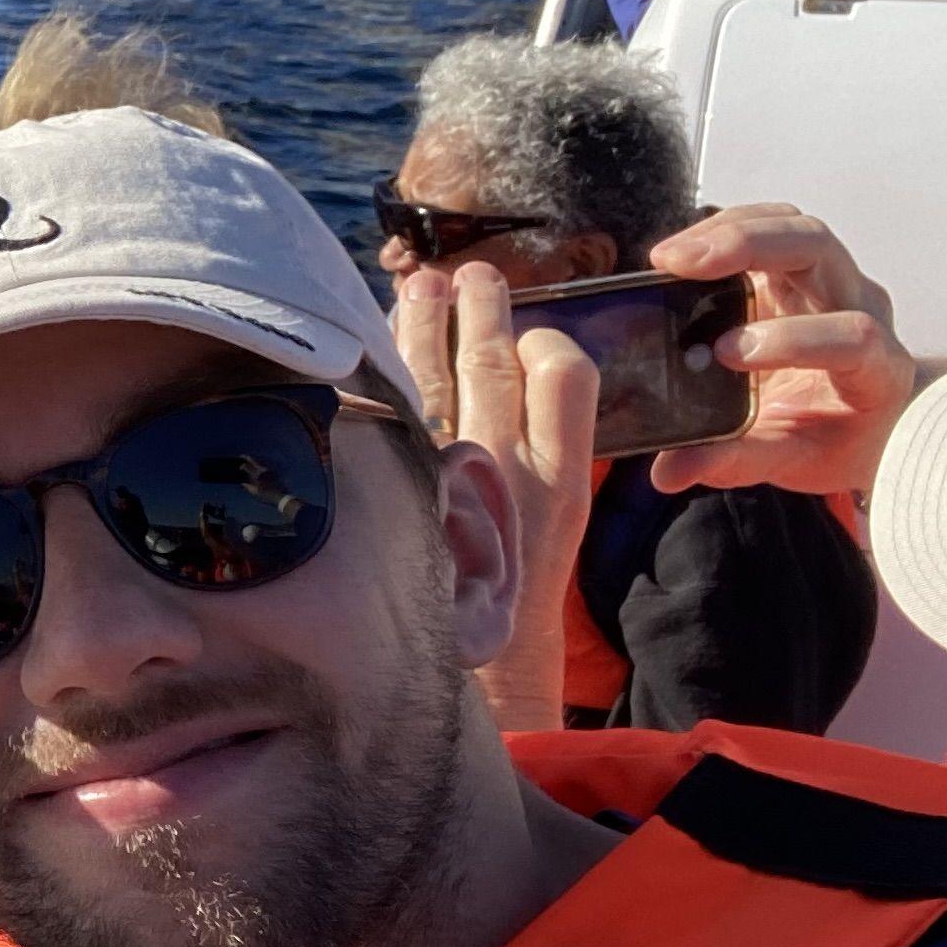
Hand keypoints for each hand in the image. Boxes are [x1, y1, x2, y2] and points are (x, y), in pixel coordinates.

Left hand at [398, 261, 599, 729]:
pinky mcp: (408, 487)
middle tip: (470, 274)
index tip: (530, 328)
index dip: (546, 344)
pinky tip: (381, 338)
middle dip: (480, 312)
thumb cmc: (504, 601)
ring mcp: (453, 477)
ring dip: (431, 323)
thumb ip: (528, 467)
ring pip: (444, 376)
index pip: (566, 379)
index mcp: (560, 481)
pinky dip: (390, 368)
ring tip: (425, 283)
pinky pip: (397, 409)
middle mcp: (509, 471)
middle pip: (496, 365)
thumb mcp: (543, 533)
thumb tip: (497, 402)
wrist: (476, 672)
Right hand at [644, 204, 920, 505]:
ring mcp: (834, 280)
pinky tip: (686, 250)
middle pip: (820, 250)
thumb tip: (668, 471)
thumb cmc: (835, 439)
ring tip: (670, 256)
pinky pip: (773, 224)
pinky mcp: (801, 266)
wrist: (869, 416)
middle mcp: (862, 307)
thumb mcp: (794, 460)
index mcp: (876, 367)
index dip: (793, 339)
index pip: (852, 335)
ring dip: (730, 230)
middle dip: (750, 248)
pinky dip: (728, 227)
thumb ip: (736, 461)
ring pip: (795, 226)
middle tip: (682, 266)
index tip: (726, 355)